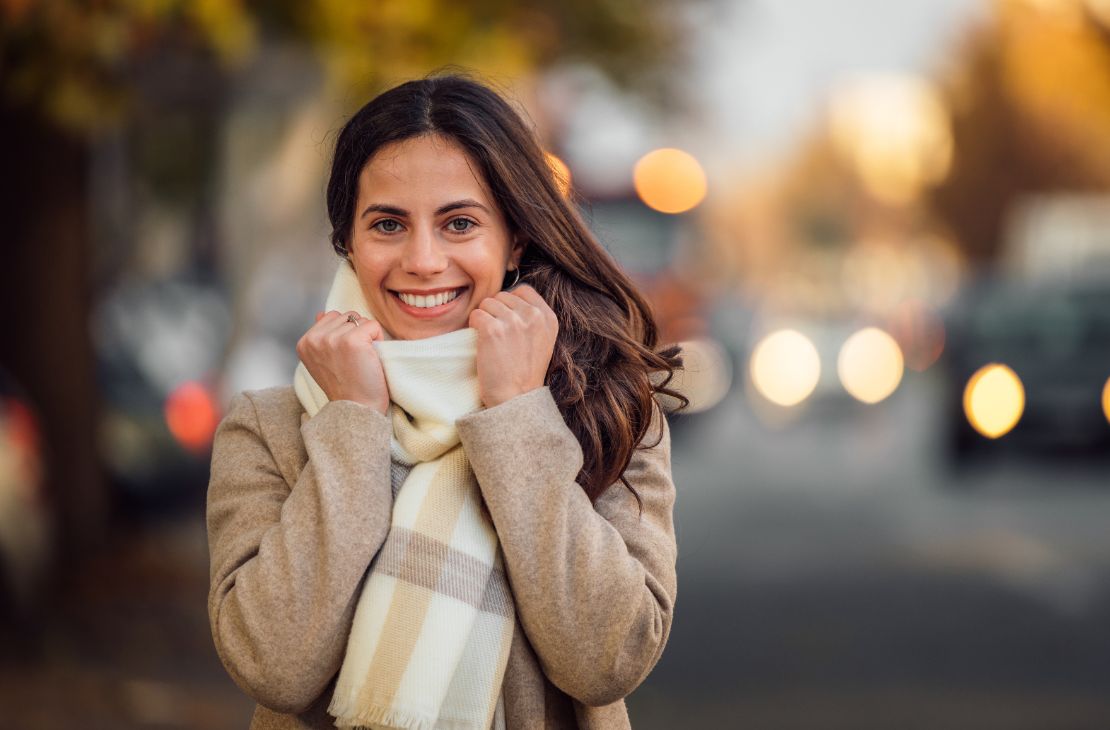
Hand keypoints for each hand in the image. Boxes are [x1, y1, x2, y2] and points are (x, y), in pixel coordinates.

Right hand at [296, 310, 389, 413]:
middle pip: (346, 316)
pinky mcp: (352, 340)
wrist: (357, 408)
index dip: (345, 334)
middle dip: (356, 332)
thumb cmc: (345, 387)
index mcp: (304, 343)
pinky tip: (371, 358)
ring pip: (359, 319)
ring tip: (362, 359)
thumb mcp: (323, 361)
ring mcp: (332, 338)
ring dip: (367, 336)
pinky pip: (373, 325)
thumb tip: (321, 314)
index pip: (331, 317)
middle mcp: (315, 339)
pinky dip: (378, 339)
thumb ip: (321, 336)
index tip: (345, 358)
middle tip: (355, 359)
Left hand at [468, 285, 557, 407]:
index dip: (511, 303)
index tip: (509, 322)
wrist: (515, 399)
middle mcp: (533, 315)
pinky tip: (482, 344)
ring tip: (492, 342)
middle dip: (496, 312)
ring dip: (484, 320)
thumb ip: (533, 317)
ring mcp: (513, 321)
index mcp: (548, 317)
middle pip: (503, 295)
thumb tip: (509, 298)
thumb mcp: (543, 341)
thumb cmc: (525, 373)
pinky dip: (474, 327)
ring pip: (487, 303)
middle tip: (499, 337)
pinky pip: (475, 315)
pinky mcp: (492, 329)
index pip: (524, 290)